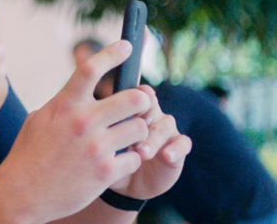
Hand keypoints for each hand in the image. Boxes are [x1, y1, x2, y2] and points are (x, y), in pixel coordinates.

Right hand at [0, 41, 152, 223]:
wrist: (22, 193)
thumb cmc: (28, 154)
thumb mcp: (40, 119)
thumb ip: (64, 103)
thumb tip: (82, 89)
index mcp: (65, 105)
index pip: (92, 69)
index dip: (113, 53)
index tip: (127, 45)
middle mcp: (83, 121)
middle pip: (134, 98)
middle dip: (143, 100)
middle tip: (140, 105)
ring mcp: (96, 147)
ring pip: (141, 128)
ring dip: (139, 132)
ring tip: (128, 137)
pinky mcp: (105, 172)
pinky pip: (135, 158)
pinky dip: (130, 160)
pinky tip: (116, 162)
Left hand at [109, 85, 191, 199]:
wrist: (127, 182)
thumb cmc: (111, 157)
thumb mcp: (103, 145)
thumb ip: (101, 132)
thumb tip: (93, 123)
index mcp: (132, 109)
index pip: (136, 94)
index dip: (133, 96)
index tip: (123, 103)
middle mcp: (151, 116)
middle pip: (152, 106)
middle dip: (143, 115)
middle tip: (132, 128)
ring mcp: (166, 131)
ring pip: (165, 126)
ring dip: (154, 138)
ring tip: (141, 153)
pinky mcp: (178, 148)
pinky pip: (182, 143)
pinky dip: (176, 149)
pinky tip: (166, 156)